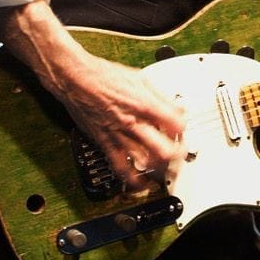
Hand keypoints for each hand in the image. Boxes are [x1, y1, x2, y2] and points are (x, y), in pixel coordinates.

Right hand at [0, 0, 184, 188]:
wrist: (75, 78)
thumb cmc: (103, 75)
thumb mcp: (139, 78)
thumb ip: (160, 96)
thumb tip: (177, 107)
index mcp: (144, 103)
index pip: (176, 124)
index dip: (183, 129)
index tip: (182, 129)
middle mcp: (133, 122)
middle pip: (164, 149)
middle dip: (176, 155)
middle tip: (180, 154)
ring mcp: (119, 135)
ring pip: (145, 163)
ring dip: (159, 169)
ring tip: (166, 171)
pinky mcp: (105, 143)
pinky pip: (120, 168)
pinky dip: (133, 180)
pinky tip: (141, 184)